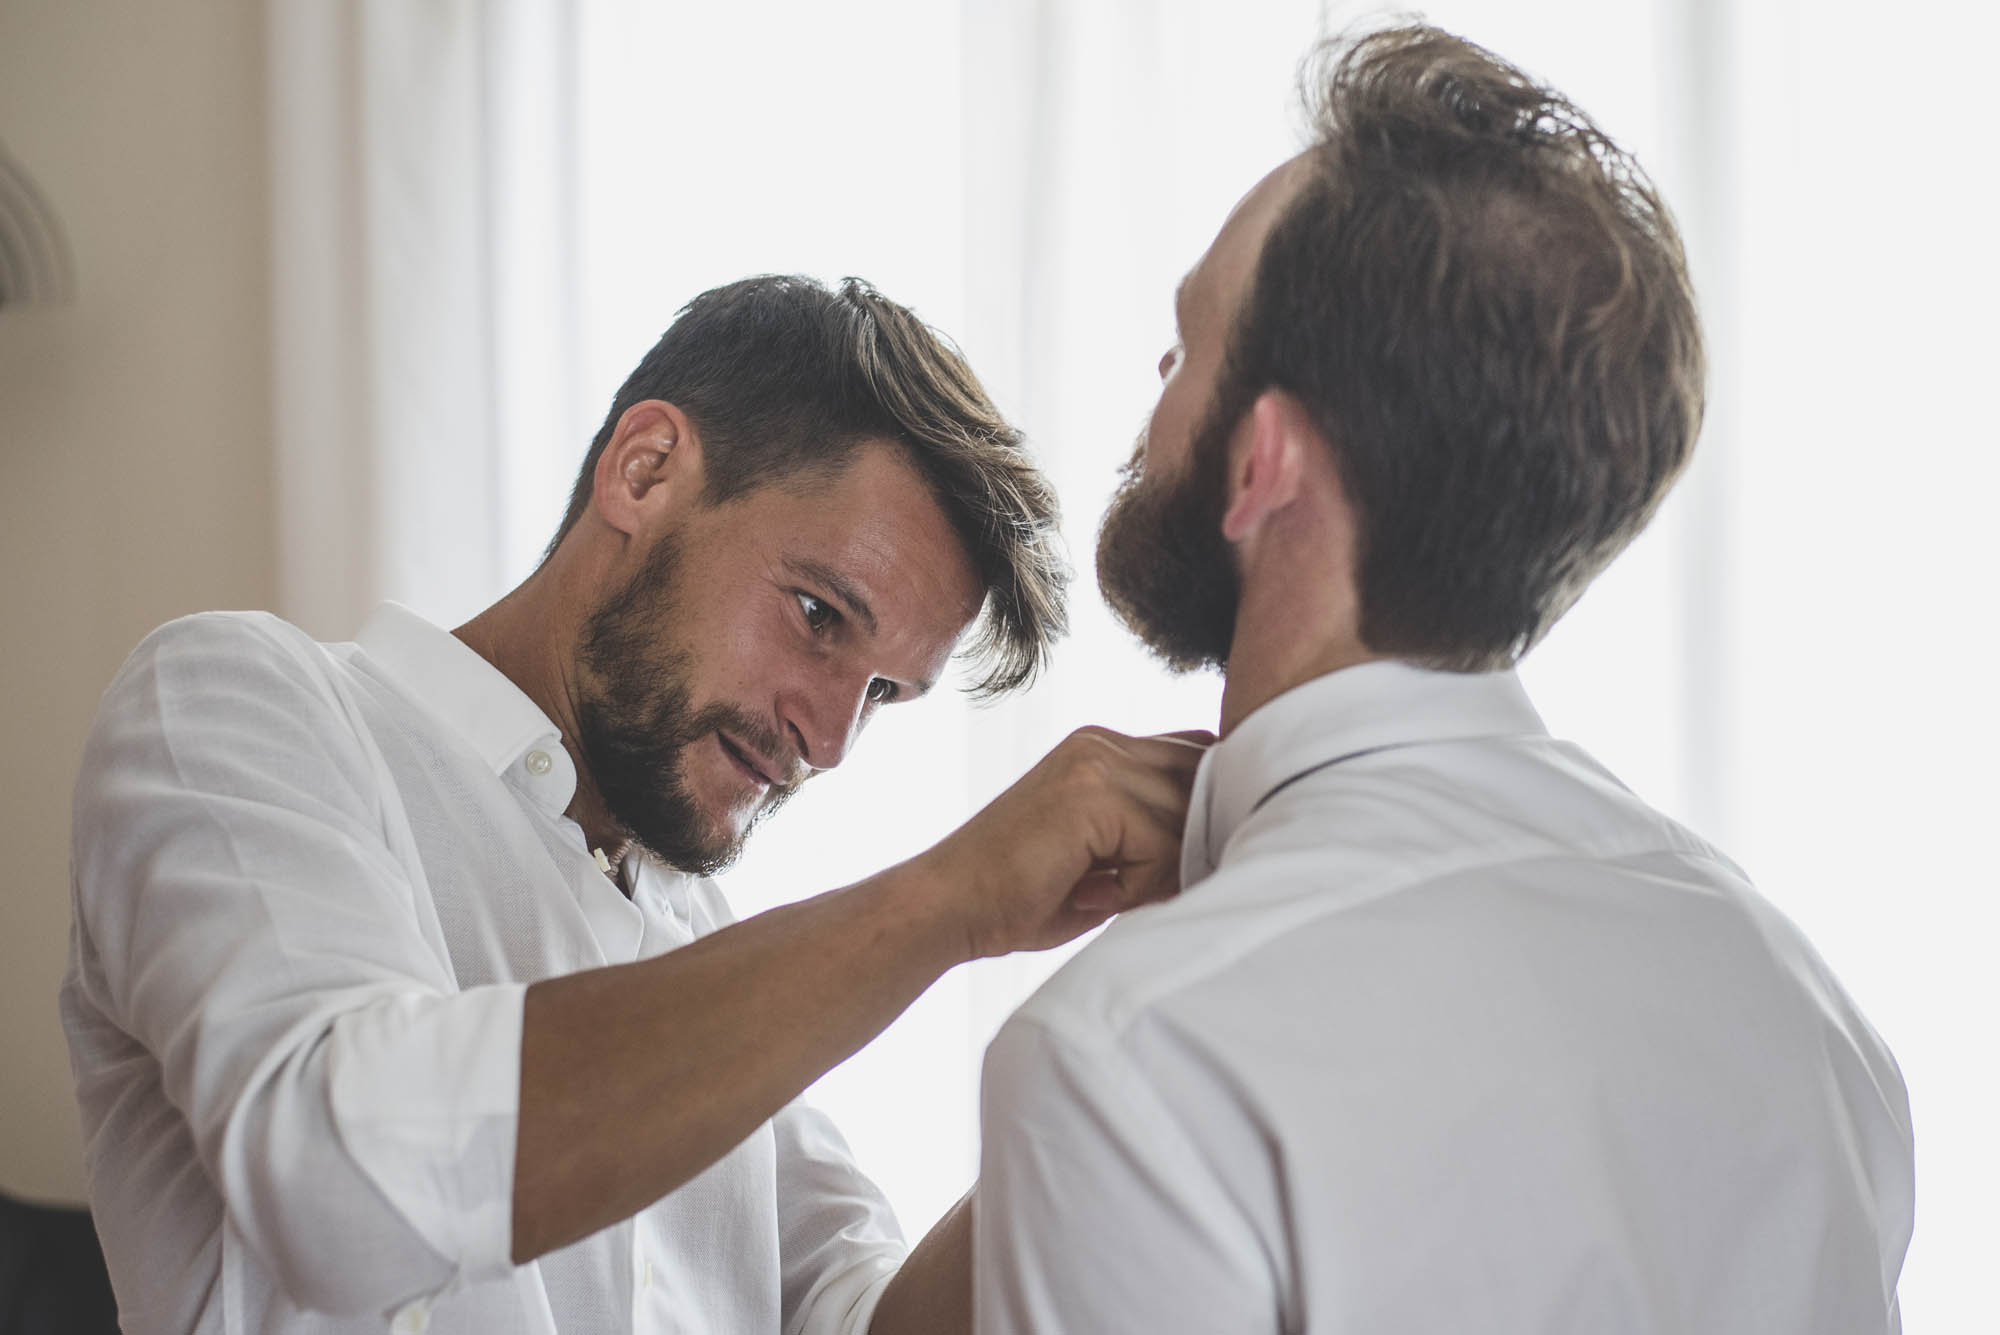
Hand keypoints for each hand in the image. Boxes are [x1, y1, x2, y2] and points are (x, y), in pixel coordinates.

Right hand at [914, 727, 1212, 960]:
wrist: (949, 905)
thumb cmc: (1023, 894)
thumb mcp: (1106, 854)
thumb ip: (1157, 833)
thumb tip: (1232, 843)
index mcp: (1104, 747)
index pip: (1197, 756)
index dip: (1205, 808)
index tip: (1184, 861)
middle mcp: (1103, 742)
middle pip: (1202, 779)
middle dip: (1194, 840)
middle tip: (1141, 886)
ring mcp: (1096, 761)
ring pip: (1187, 818)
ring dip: (1161, 871)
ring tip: (1104, 890)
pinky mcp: (1091, 793)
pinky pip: (1162, 846)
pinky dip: (1138, 887)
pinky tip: (1088, 892)